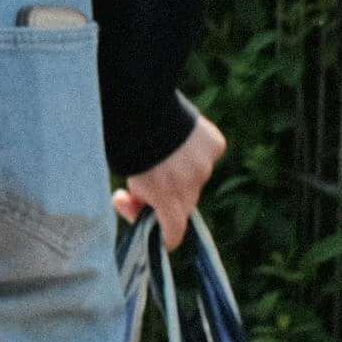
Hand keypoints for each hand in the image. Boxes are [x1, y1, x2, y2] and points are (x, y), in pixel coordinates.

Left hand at [117, 106, 225, 251]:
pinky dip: (197, 150)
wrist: (141, 105)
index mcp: (167, 197)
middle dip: (169, 198)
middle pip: (185, 203)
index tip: (156, 231)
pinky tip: (181, 136)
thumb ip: (141, 198)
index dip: (166, 236)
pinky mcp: (215, 145)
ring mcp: (206, 164)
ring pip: (197, 178)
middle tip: (146, 180)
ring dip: (183, 172)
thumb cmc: (126, 145)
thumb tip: (142, 204)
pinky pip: (207, 155)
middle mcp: (192, 184)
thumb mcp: (129, 179)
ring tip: (162, 150)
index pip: (175, 232)